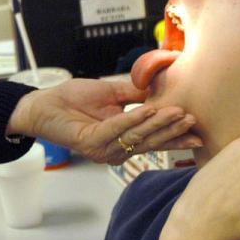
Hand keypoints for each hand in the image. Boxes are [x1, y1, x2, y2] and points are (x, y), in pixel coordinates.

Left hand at [7, 79, 200, 163]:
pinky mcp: (92, 143)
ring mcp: (103, 149)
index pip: (153, 139)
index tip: (196, 128)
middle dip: (173, 131)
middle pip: (150, 142)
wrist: (43, 103)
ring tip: (178, 112)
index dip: (174, 135)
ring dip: (159, 124)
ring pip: (137, 136)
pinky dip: (134, 118)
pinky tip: (150, 110)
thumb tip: (160, 90)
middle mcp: (115, 149)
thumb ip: (134, 95)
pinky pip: (118, 129)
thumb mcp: (110, 92)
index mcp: (122, 139)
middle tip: (193, 120)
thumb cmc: (72, 98)